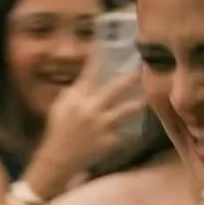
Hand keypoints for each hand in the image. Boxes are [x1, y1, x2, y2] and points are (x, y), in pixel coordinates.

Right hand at [28, 66, 146, 193]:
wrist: (59, 159)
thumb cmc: (58, 131)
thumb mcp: (60, 107)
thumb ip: (74, 93)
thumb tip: (87, 81)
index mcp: (76, 99)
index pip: (88, 74)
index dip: (96, 58)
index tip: (103, 45)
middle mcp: (90, 110)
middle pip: (113, 90)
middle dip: (128, 79)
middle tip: (140, 70)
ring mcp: (101, 126)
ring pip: (123, 112)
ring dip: (135, 105)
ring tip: (144, 99)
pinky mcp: (108, 141)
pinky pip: (122, 134)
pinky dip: (126, 131)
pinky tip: (135, 130)